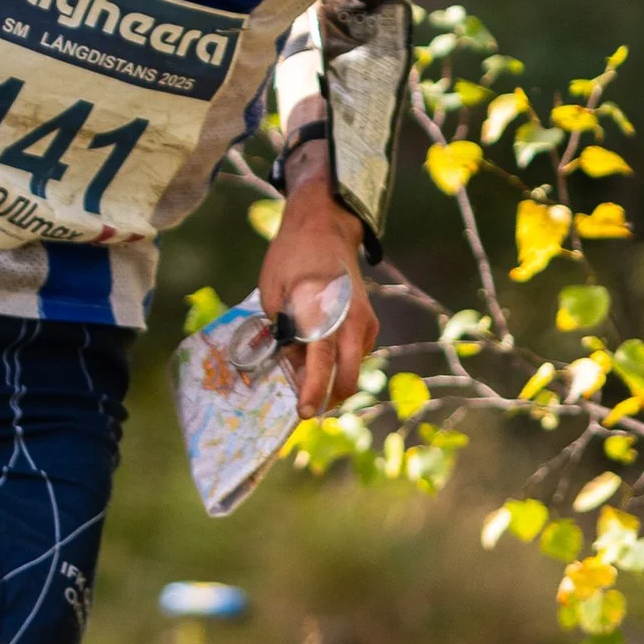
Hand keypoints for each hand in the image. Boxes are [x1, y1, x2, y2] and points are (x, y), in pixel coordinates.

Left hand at [259, 177, 374, 418]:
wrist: (325, 229)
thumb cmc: (291, 259)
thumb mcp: (273, 295)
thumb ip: (284, 334)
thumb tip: (291, 366)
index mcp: (323, 312)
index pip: (321, 362)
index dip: (313, 390)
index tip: (305, 413)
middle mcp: (350, 321)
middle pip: (348, 377)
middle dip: (329, 398)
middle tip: (305, 404)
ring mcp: (364, 323)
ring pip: (353, 369)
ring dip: (333, 379)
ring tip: (304, 368)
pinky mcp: (369, 323)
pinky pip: (356, 355)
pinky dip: (340, 362)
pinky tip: (319, 351)